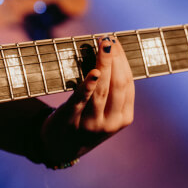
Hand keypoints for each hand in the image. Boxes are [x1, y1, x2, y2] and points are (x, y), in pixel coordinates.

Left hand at [40, 36, 134, 160]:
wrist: (59, 148)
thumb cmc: (84, 122)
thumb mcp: (104, 113)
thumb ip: (110, 91)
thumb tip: (110, 54)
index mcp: (123, 118)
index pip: (127, 84)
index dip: (123, 62)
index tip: (116, 42)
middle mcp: (110, 122)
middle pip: (117, 85)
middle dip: (115, 60)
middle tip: (109, 39)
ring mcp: (92, 124)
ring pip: (102, 90)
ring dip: (104, 65)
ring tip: (103, 46)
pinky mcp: (72, 120)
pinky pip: (82, 100)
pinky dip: (88, 85)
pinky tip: (94, 72)